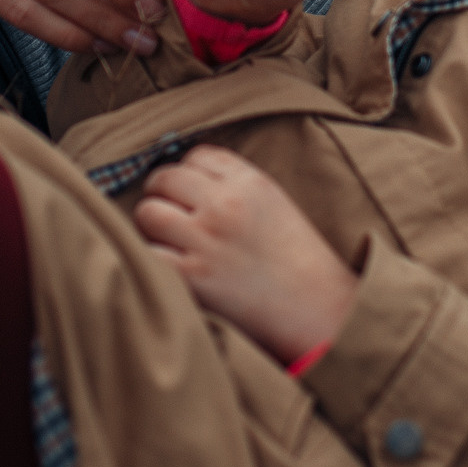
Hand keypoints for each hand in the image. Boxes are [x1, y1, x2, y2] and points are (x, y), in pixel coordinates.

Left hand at [134, 146, 356, 362]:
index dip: (188, 174)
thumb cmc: (300, 263)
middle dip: (162, 196)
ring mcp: (206, 239)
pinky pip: (147, 254)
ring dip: (151, 228)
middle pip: (164, 178)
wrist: (320, 311)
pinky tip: (168, 269)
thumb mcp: (275, 205)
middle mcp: (225, 204)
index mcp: (250, 182)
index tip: (191, 194)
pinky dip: (150, 261)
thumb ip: (236, 186)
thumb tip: (188, 182)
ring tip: (168, 243)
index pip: (196, 155)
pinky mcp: (193, 276)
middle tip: (171, 218)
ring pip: (147, 212)